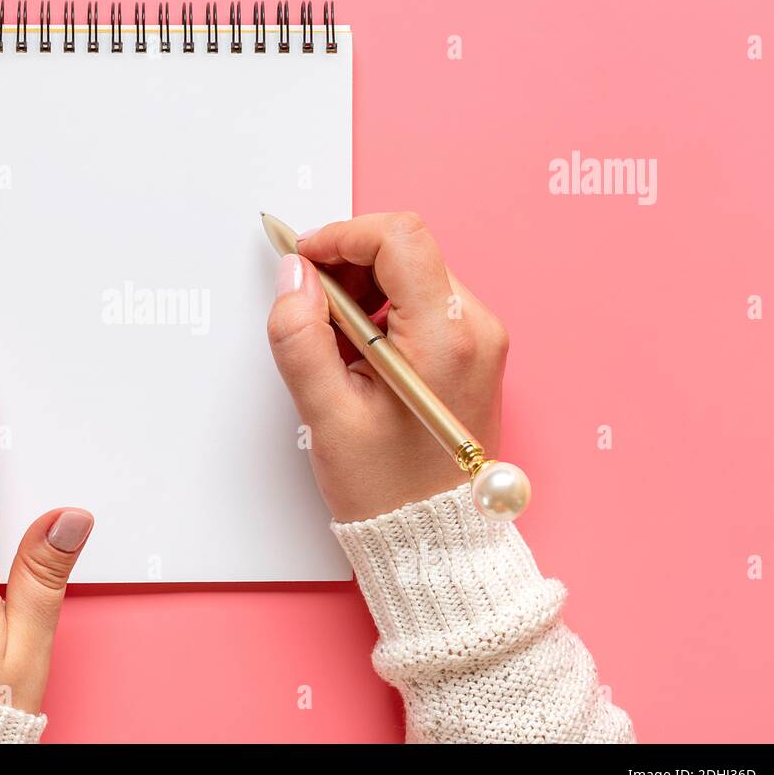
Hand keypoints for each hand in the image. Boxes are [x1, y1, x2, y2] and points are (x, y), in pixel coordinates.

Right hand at [267, 213, 507, 521]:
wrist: (435, 537)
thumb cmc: (389, 489)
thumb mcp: (327, 415)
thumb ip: (301, 337)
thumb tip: (293, 276)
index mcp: (447, 336)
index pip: (398, 238)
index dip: (341, 236)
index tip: (302, 258)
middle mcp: (476, 328)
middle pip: (406, 251)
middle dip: (347, 265)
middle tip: (307, 306)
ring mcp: (479, 339)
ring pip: (412, 274)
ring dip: (362, 290)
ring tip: (330, 342)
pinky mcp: (472, 352)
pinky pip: (423, 304)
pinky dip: (382, 311)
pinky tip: (356, 353)